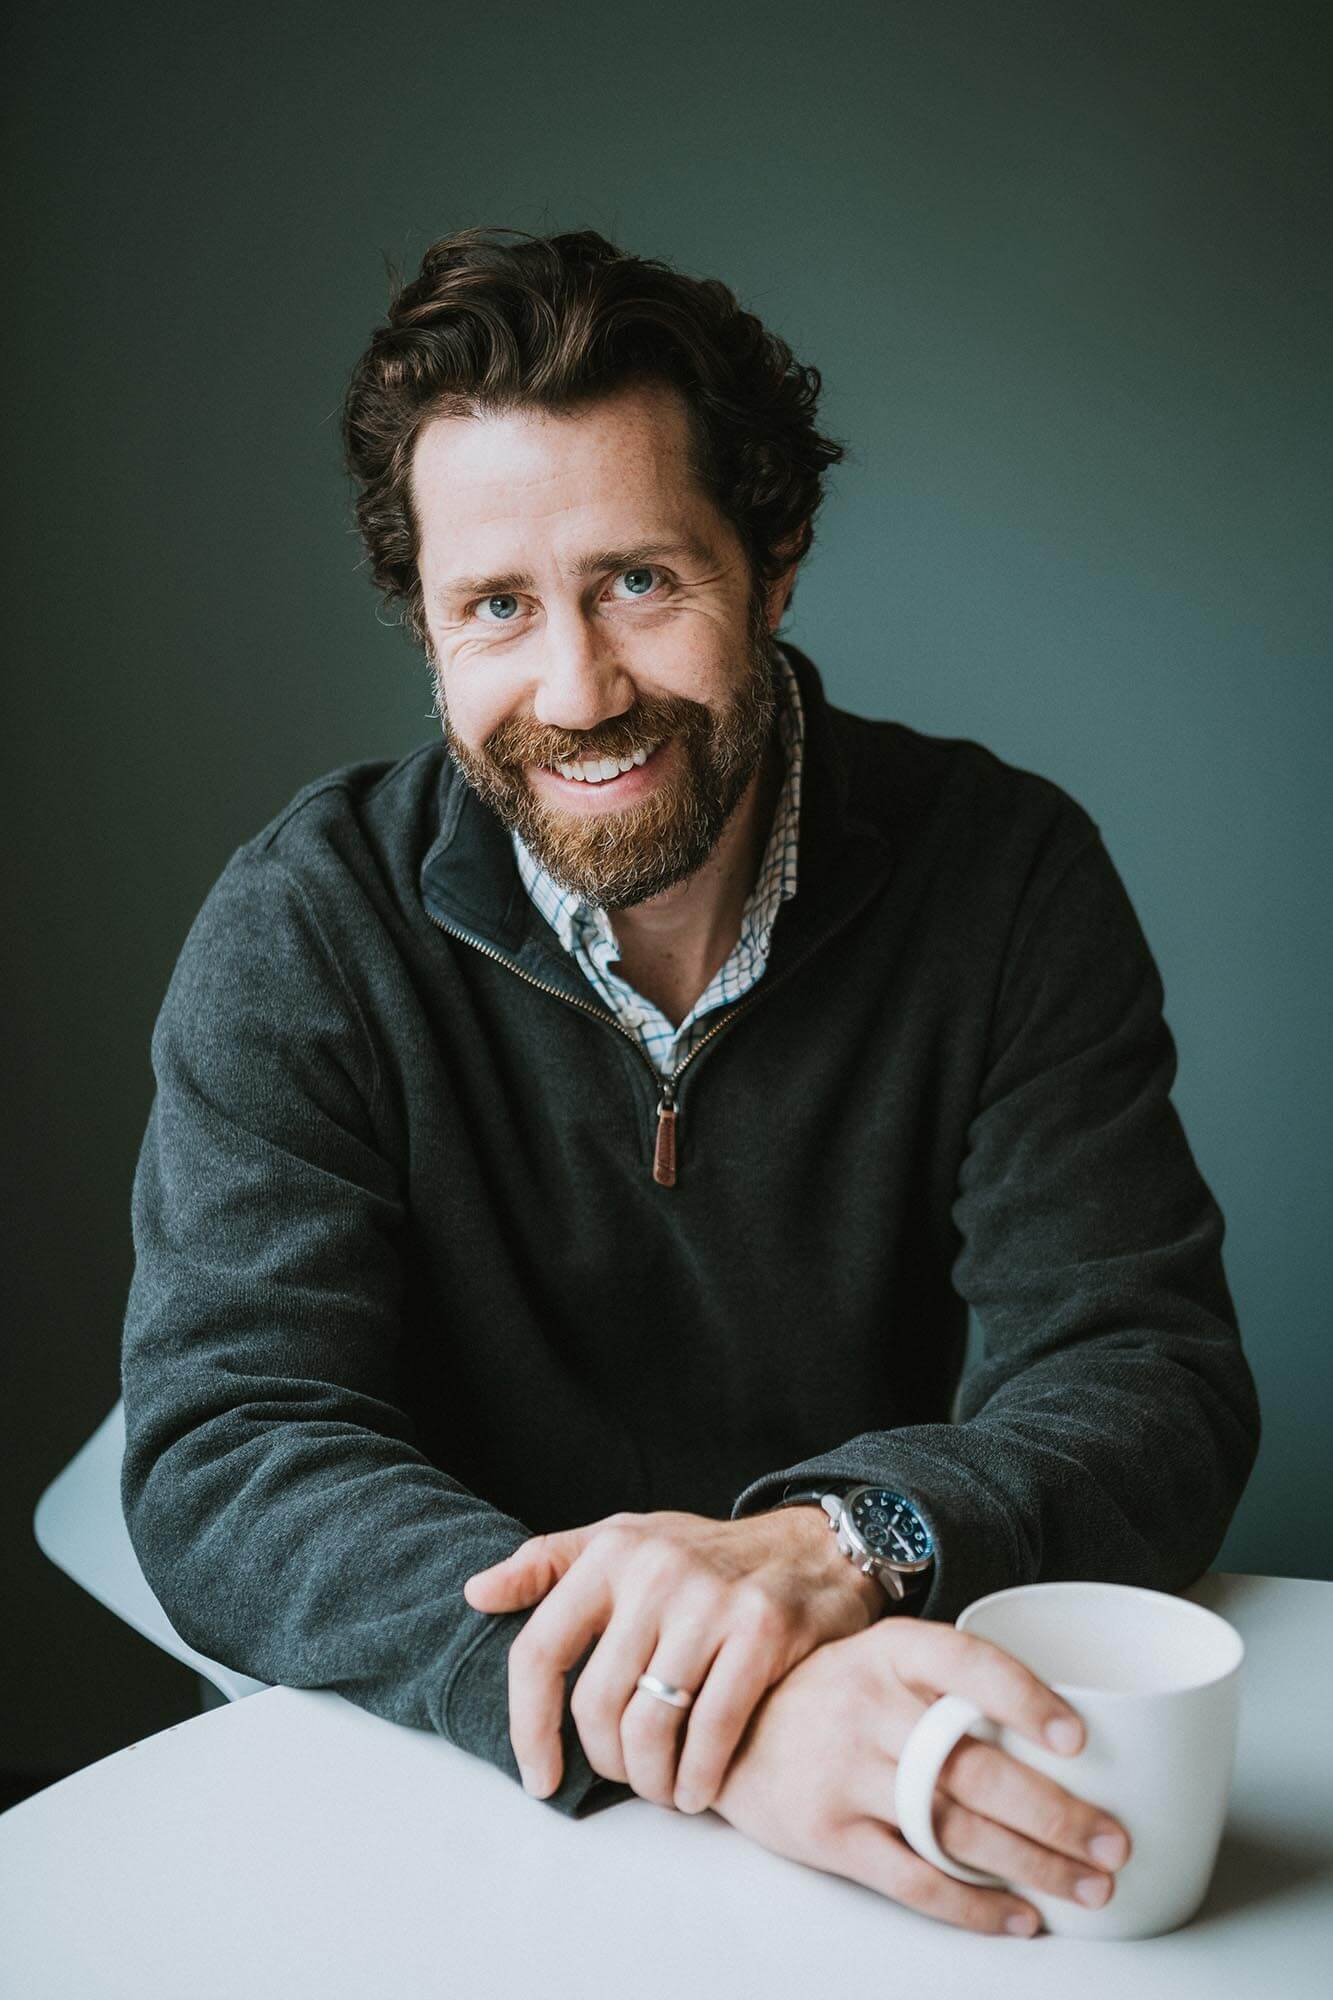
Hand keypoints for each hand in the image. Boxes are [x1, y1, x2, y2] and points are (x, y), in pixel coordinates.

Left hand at [462, 1507, 883, 1809]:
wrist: (815, 1546)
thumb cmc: (705, 1557)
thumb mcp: (625, 1539)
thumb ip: (548, 1563)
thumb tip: (476, 1593)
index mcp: (610, 1552)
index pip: (538, 1651)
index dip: (527, 1727)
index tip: (539, 1777)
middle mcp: (655, 1571)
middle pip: (596, 1704)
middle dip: (606, 1762)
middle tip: (628, 1777)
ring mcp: (710, 1601)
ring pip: (650, 1724)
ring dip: (652, 1780)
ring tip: (664, 1789)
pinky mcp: (762, 1632)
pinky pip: (711, 1730)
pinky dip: (699, 1777)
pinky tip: (699, 1789)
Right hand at [709, 1617, 1131, 1937]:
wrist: (725, 1730)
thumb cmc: (826, 1694)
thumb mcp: (878, 1660)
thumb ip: (949, 1684)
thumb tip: (1062, 1732)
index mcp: (890, 1651)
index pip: (967, 1664)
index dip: (1025, 1699)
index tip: (1079, 1740)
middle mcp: (867, 1706)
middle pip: (973, 1765)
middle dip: (1055, 1812)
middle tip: (1113, 1841)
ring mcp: (844, 1772)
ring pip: (953, 1826)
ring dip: (1033, 1864)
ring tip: (1089, 1884)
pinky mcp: (828, 1834)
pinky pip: (913, 1878)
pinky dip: (974, 1904)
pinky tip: (1020, 1915)